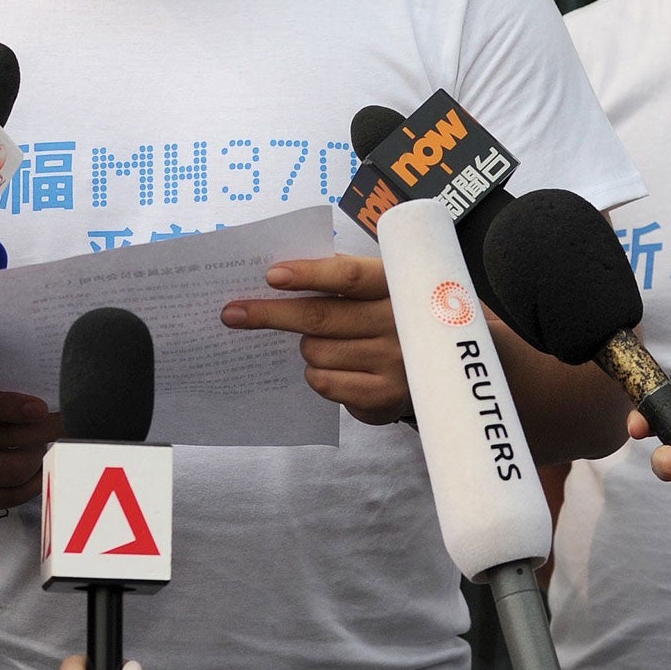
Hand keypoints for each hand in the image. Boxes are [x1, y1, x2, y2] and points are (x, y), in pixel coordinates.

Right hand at [0, 357, 63, 506]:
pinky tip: (42, 465)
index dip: (10, 406)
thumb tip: (47, 392)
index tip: (41, 407)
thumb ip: (6, 381)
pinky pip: (12, 495)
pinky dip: (35, 481)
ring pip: (13, 469)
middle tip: (64, 420)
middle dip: (44, 429)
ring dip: (40, 454)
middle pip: (4, 439)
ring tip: (48, 440)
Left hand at [221, 255, 409, 424]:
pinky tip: (334, 365)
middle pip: (320, 316)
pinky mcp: (384, 395)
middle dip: (270, 314)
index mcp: (395, 283)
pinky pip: (324, 382)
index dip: (308, 274)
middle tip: (232, 313)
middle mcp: (399, 322)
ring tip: (325, 341)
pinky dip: (316, 372)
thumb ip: (340, 274)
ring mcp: (394, 362)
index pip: (348, 276)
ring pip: (316, 351)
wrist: (438, 360)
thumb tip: (278, 274)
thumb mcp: (377, 285)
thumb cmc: (388, 313)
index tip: (271, 276)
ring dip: (306, 346)